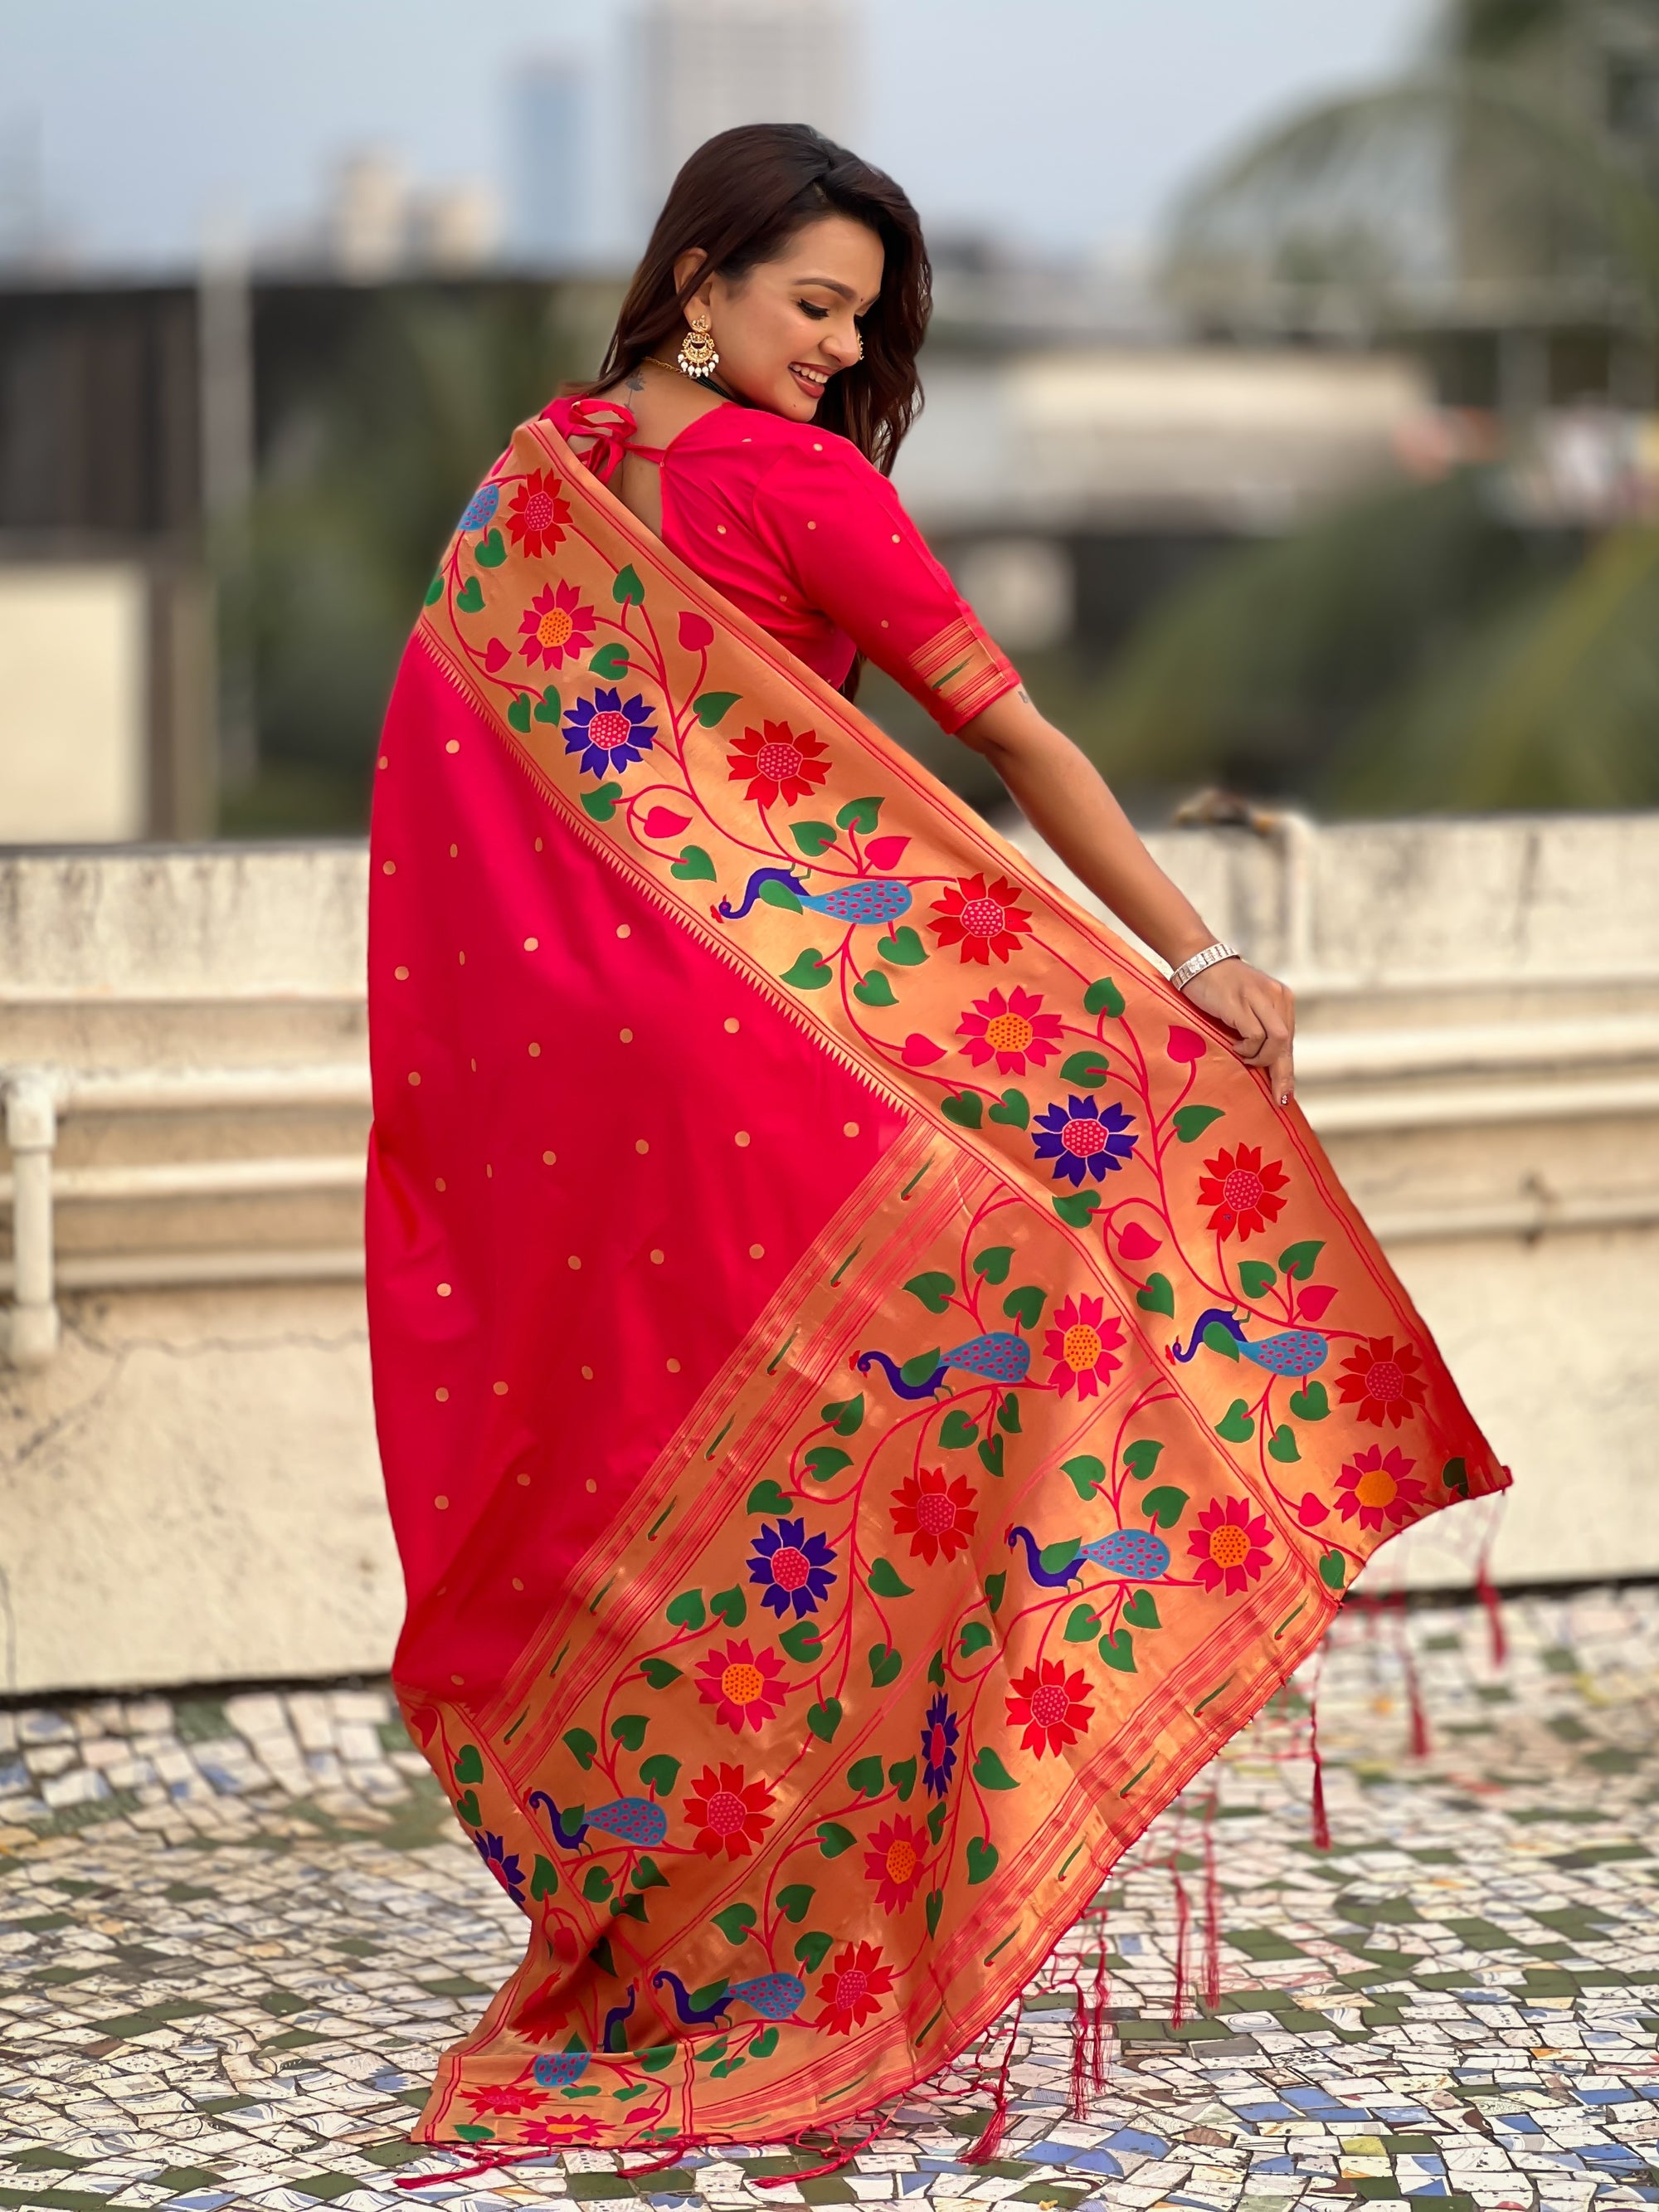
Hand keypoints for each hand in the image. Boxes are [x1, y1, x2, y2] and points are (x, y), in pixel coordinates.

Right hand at [1179, 958, 1295, 1105]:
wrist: (1198, 960)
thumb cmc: (1218, 988)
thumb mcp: (1246, 1005)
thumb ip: (1259, 1026)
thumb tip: (1265, 1062)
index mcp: (1282, 999)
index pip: (1288, 1040)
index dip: (1287, 1069)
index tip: (1285, 1095)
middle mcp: (1277, 997)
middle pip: (1286, 1043)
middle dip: (1283, 1075)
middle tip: (1279, 1097)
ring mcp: (1261, 998)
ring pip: (1277, 1041)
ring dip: (1260, 1057)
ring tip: (1243, 1056)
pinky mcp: (1242, 1003)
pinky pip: (1255, 1036)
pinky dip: (1247, 1047)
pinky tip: (1234, 1045)